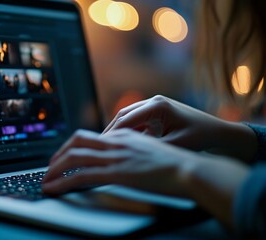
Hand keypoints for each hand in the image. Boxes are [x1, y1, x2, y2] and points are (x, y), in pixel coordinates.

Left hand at [43, 129, 196, 196]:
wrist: (190, 170)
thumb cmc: (176, 165)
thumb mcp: (150, 152)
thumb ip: (133, 152)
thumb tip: (122, 160)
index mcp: (124, 136)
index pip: (90, 136)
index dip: (72, 146)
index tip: (64, 156)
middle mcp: (117, 142)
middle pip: (77, 141)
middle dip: (58, 154)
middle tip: (50, 167)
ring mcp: (116, 157)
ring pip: (74, 158)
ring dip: (55, 169)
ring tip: (45, 181)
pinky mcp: (117, 172)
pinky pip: (82, 176)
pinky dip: (63, 182)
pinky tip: (55, 188)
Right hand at [103, 95, 256, 161]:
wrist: (218, 132)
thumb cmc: (200, 137)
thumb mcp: (174, 145)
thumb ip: (150, 148)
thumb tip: (127, 155)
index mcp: (158, 106)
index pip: (126, 119)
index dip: (112, 133)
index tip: (100, 146)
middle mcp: (154, 101)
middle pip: (124, 115)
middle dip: (111, 130)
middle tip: (98, 145)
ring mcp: (155, 104)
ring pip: (128, 116)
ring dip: (118, 130)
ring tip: (106, 145)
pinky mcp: (157, 111)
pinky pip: (137, 119)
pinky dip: (129, 130)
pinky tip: (122, 143)